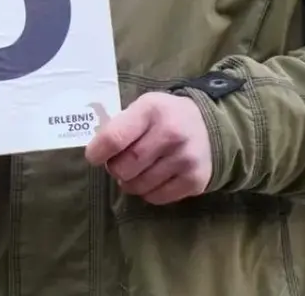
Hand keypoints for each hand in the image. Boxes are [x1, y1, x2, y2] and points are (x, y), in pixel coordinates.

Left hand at [84, 92, 211, 205]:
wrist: (210, 126)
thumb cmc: (165, 116)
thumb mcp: (143, 107)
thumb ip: (121, 125)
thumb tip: (98, 152)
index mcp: (151, 110)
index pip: (114, 138)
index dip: (98, 152)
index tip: (94, 157)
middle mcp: (171, 134)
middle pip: (125, 166)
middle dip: (115, 169)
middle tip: (118, 164)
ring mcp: (185, 159)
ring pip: (139, 185)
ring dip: (130, 183)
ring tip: (135, 172)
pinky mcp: (195, 180)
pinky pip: (157, 197)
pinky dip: (147, 193)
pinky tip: (152, 180)